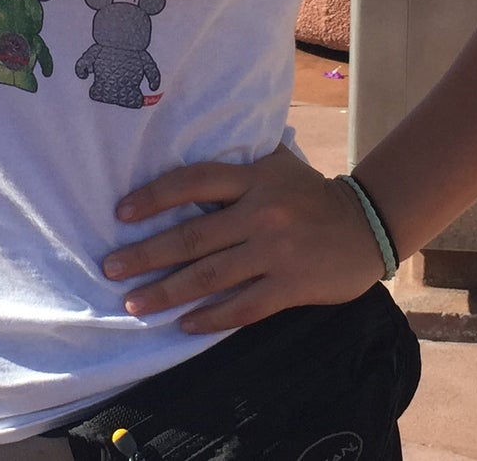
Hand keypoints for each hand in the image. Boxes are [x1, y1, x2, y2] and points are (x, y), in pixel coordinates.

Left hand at [101, 145, 383, 333]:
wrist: (366, 226)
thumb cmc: (309, 193)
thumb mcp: (276, 163)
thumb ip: (237, 162)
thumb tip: (187, 151)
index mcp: (253, 178)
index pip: (194, 182)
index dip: (155, 197)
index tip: (121, 213)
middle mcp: (260, 212)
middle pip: (193, 237)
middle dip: (146, 254)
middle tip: (110, 267)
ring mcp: (275, 251)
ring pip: (210, 276)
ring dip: (167, 292)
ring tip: (134, 303)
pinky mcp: (290, 285)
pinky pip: (243, 307)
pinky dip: (211, 318)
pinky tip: (185, 326)